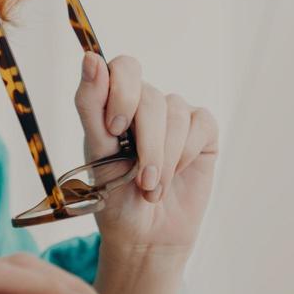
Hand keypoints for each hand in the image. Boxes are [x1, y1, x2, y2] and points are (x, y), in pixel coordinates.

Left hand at [74, 53, 218, 252]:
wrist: (144, 236)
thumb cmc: (113, 196)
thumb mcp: (96, 153)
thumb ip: (91, 104)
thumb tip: (90, 57)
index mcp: (116, 101)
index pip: (124, 67)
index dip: (122, 92)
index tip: (114, 129)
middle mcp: (147, 103)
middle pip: (151, 97)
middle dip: (145, 143)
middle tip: (139, 178)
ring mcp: (176, 115)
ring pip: (176, 113)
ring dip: (163, 157)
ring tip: (152, 189)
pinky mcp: (204, 132)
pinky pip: (201, 124)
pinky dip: (185, 154)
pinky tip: (176, 175)